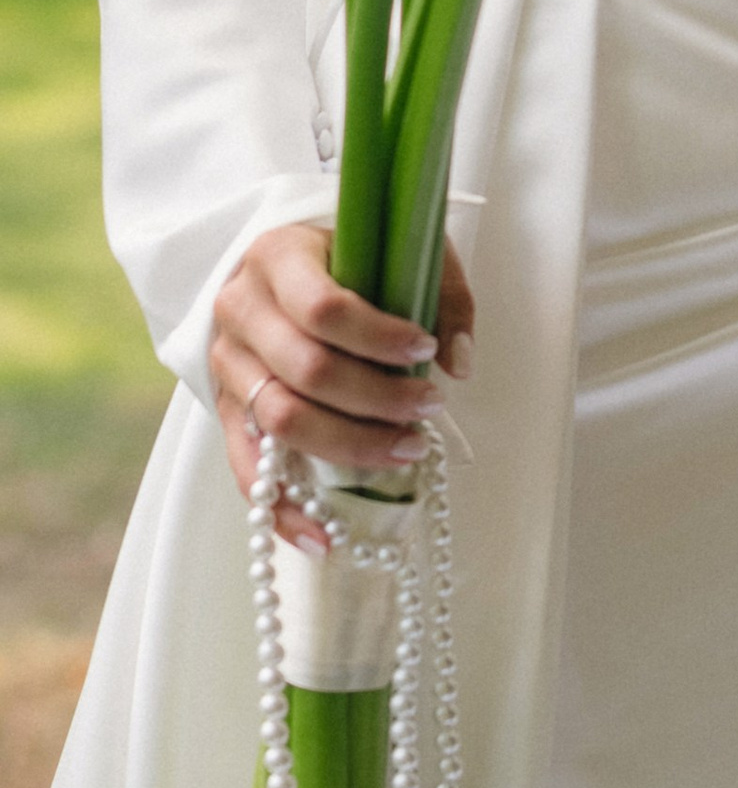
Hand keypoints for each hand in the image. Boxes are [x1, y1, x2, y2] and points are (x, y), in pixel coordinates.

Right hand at [209, 223, 475, 555]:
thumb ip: (443, 296)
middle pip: (306, 371)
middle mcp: (240, 310)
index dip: (379, 336)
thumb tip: (458, 365)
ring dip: (350, 446)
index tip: (427, 349)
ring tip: (407, 450)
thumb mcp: (402, 248)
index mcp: (278, 256)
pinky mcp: (228, 411)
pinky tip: (325, 539)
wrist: (283, 268)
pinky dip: (285, 511)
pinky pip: (248, 471)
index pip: (323, 307)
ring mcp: (228, 364)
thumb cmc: (352, 257)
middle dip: (378, 399)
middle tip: (430, 408)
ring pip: (282, 421)